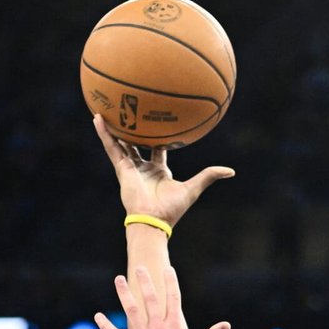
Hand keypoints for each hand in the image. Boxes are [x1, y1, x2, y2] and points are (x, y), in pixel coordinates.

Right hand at [94, 114, 232, 226]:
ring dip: (114, 128)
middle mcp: (143, 168)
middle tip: (130, 112)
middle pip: (137, 144)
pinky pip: (111, 147)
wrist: (154, 219)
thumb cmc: (173, 208)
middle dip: (134, 130)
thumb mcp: (194, 188)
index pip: (158, 150)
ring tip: (106, 109)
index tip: (158, 122)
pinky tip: (98, 118)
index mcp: (159, 172)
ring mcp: (131, 168)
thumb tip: (231, 171)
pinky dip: (104, 133)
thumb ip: (209, 176)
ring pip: (121, 143)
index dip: (159, 137)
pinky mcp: (121, 169)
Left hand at [96, 265, 227, 328]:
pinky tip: (97, 316)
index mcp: (177, 327)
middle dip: (145, 281)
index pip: (174, 298)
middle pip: (151, 298)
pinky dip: (106, 326)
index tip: (168, 269)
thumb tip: (226, 325)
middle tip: (139, 268)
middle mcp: (159, 328)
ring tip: (118, 279)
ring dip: (124, 293)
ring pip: (132, 310)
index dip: (171, 282)